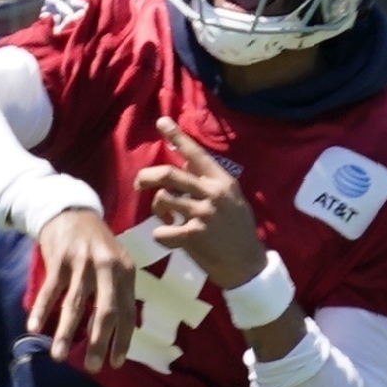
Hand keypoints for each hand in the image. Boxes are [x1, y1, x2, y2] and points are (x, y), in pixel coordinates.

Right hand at [28, 206, 144, 369]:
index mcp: (125, 272)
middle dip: (99, 342)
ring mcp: (82, 263)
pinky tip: (33, 328)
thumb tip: (117, 334)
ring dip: (65, 333)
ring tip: (58, 357)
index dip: (122, 340)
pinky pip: (50, 291)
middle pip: (105, 311)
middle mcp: (107, 268)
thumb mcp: (116, 263)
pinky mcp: (59, 260)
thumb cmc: (96, 245)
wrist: (71, 211)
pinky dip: (42, 311)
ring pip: (74, 305)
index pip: (128, 312)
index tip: (115, 363)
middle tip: (92, 367)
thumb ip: (118, 292)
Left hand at [141, 118, 267, 291]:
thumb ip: (210, 182)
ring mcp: (202, 215)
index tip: (161, 122)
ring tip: (164, 217)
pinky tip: (168, 237)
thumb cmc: (238, 230)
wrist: (247, 264)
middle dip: (147, 176)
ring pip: (162, 200)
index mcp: (221, 181)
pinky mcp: (193, 236)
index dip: (177, 136)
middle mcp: (212, 193)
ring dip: (157, 208)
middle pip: (169, 174)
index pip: (196, 153)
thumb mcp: (232, 199)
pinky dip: (159, 234)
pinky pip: (161, 231)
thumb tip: (187, 161)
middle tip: (139, 183)